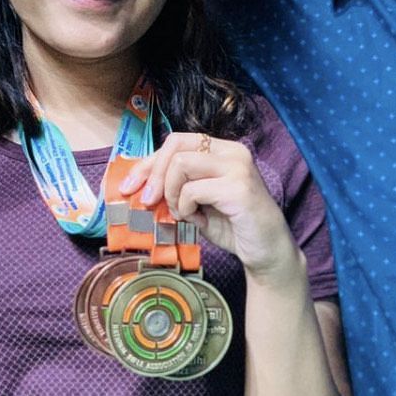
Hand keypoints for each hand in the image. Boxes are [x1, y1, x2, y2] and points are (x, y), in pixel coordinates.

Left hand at [120, 134, 299, 282]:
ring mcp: (238, 167)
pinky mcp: (238, 188)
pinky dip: (184, 207)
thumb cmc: (233, 227)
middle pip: (175, 145)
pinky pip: (193, 190)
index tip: (129, 186)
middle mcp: (233, 151)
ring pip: (181, 164)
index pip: (177, 142)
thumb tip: (139, 184)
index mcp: (223, 150)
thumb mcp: (197, 202)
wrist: (266, 252)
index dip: (148, 163)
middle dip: (153, 174)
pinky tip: (195, 219)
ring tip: (181, 212)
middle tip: (146, 201)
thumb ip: (176, 187)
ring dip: (171, 193)